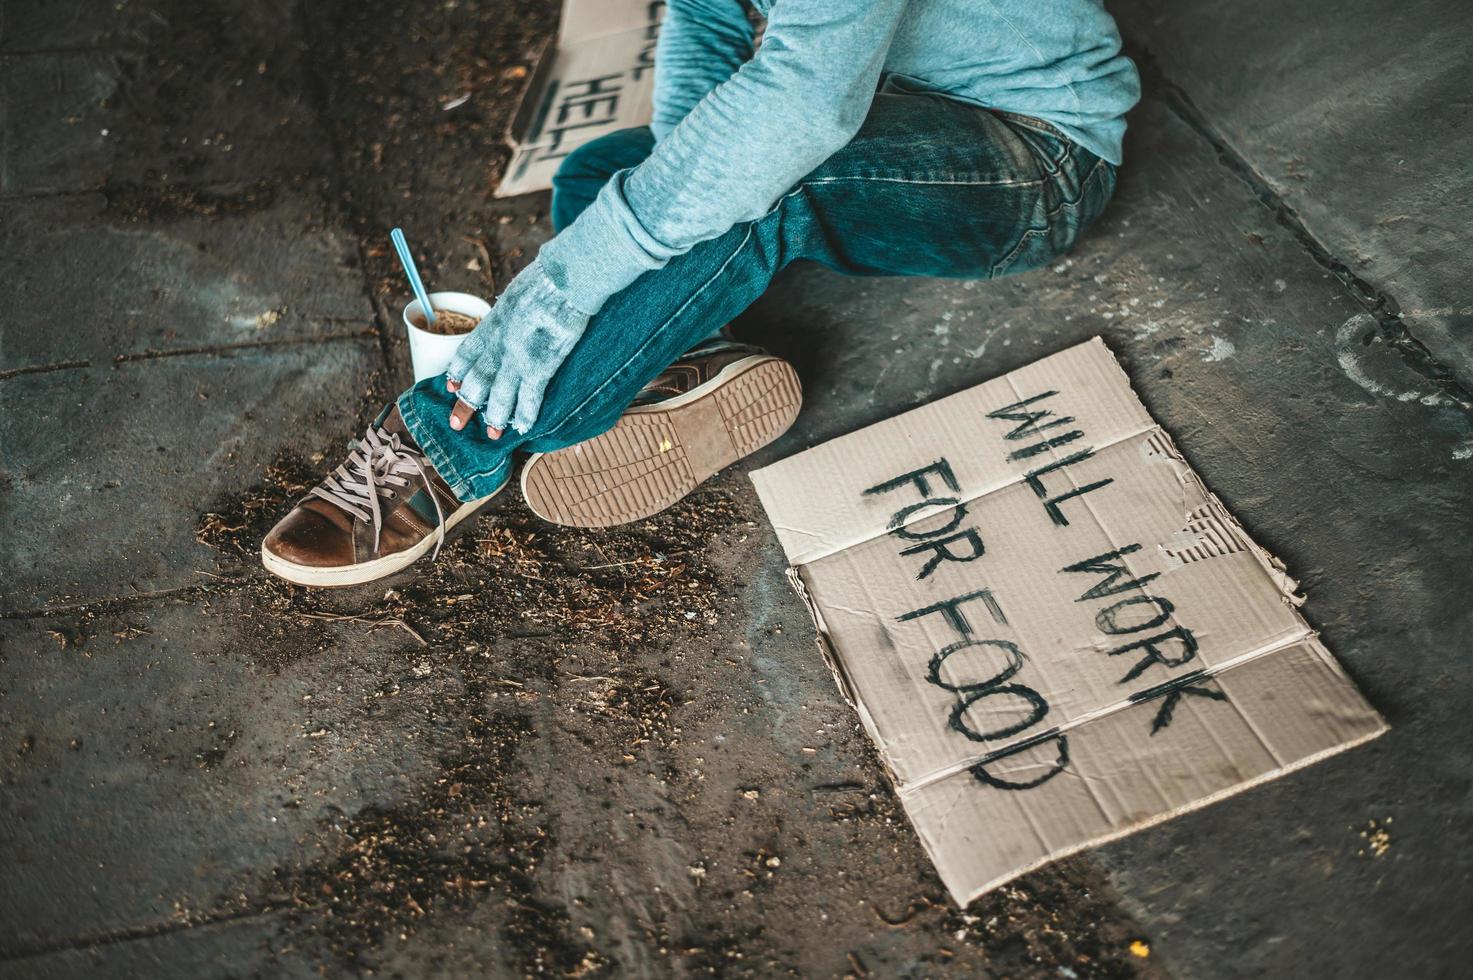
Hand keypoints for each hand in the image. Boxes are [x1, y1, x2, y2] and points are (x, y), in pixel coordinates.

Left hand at [444, 263, 590, 438]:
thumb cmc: (546, 280)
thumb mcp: (516, 293)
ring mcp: (518, 358)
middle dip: (466, 404)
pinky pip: (529, 398)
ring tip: (492, 435)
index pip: (467, 353)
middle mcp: (499, 344)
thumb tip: (514, 315)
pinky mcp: (541, 366)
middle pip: (477, 379)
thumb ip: (512, 312)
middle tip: (457, 424)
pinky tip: (524, 428)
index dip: (457, 371)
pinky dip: (526, 415)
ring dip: (495, 417)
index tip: (451, 385)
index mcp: (493, 324)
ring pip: (499, 395)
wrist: (564, 281)